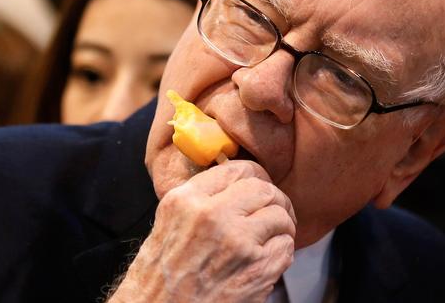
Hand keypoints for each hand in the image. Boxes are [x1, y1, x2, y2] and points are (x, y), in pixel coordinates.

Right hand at [111, 160, 295, 302]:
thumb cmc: (159, 274)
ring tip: (275, 233)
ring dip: (282, 225)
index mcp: (187, 200)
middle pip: (263, 189)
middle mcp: (213, 216)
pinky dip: (282, 250)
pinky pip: (285, 247)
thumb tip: (233, 184)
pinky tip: (269, 256)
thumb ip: (199, 198)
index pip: (235, 169)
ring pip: (280, 216)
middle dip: (274, 198)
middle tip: (275, 208)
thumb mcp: (168, 221)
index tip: (259, 184)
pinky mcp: (257, 270)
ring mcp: (238, 243)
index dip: (254, 176)